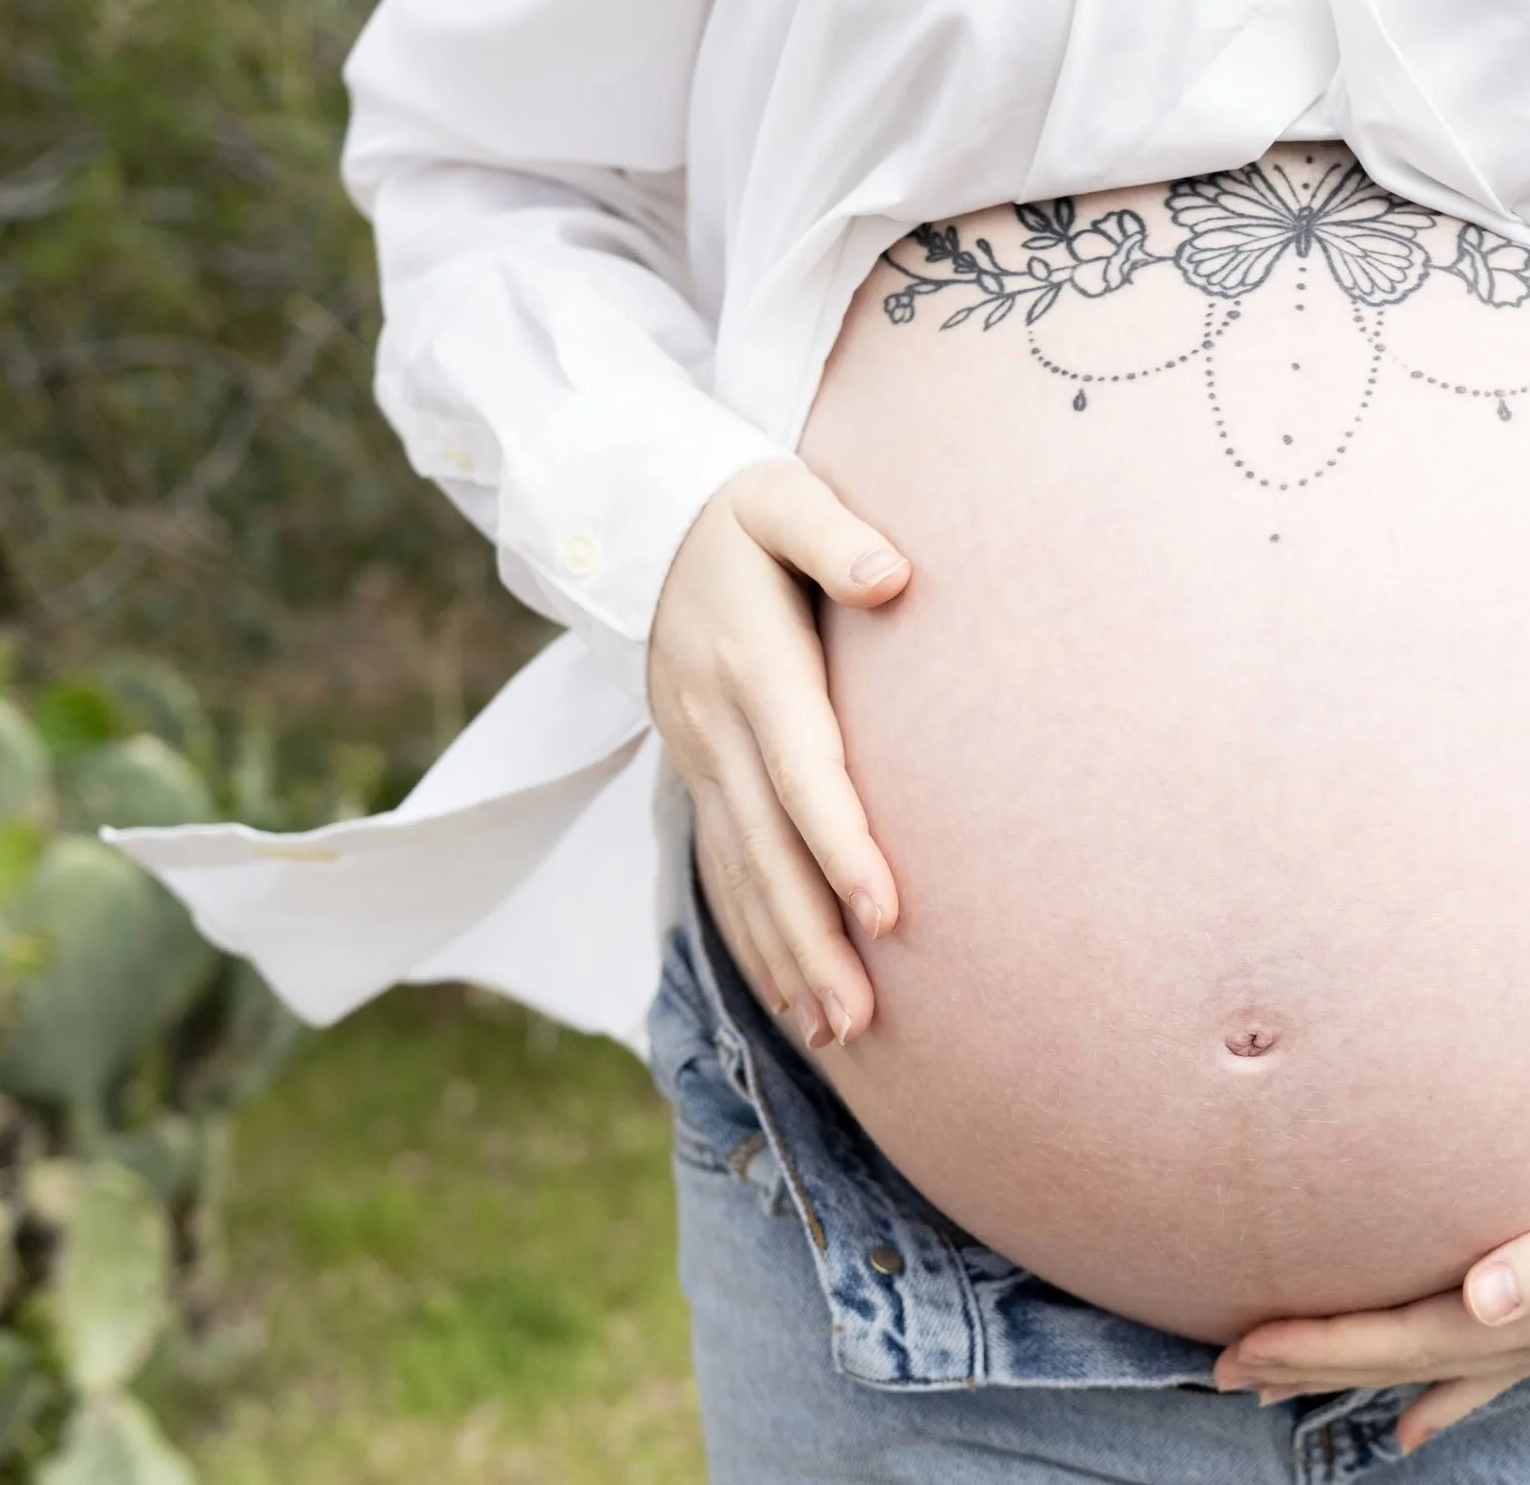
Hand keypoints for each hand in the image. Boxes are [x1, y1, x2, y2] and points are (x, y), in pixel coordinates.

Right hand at [648, 457, 910, 1050]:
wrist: (635, 523)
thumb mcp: (780, 496)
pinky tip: (792, 998)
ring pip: (742, 875)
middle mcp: (719, 728)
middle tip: (861, 1019)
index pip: (802, 771)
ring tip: (838, 1033)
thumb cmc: (734, 507)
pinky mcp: (699, 775)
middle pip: (768, 851)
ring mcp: (700, 759)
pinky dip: (755, 937)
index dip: (841, 843)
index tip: (886, 911)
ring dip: (786, 958)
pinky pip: (723, 870)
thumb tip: (893, 574)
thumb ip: (834, 533)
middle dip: (813, 939)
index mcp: (754, 666)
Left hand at [1212, 1109, 1529, 1454]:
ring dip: (1362, 1371)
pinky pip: (1496, 1366)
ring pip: (1439, 1361)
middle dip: (1313, 1362)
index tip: (1238, 1345)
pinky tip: (1417, 1423)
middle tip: (1221, 1367)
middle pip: (1406, 1355)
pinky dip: (1447, 1392)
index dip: (1321, 1343)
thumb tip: (1479, 1302)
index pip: (1407, 1335)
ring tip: (1286, 1383)